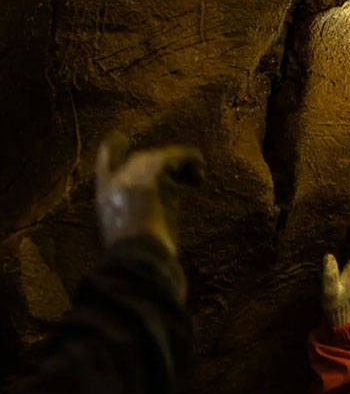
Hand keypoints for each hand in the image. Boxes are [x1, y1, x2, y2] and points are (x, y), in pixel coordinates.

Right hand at [95, 132, 204, 255]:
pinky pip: (177, 156)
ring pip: (161, 157)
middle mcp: (116, 179)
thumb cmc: (136, 254)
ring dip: (182, 165)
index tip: (123, 139)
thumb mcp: (125, 232)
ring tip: (197, 178)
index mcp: (104, 195)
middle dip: (163, 164)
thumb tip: (151, 216)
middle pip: (140, 158)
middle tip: (182, 175)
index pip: (105, 160)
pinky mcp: (154, 171)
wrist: (137, 255)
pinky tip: (200, 172)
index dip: (115, 147)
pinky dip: (192, 160)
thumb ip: (132, 216)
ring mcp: (133, 173)